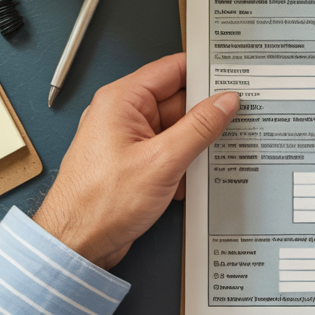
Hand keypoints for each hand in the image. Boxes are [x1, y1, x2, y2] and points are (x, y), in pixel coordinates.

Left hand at [33, 53, 238, 268]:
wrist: (76, 244)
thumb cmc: (99, 204)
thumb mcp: (162, 160)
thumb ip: (199, 127)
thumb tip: (224, 102)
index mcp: (122, 100)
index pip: (172, 69)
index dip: (204, 71)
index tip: (234, 76)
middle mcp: (123, 115)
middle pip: (177, 100)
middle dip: (206, 112)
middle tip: (237, 117)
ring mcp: (129, 140)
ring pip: (176, 129)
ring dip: (196, 142)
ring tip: (218, 151)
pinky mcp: (134, 164)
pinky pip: (168, 152)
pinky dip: (185, 162)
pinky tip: (195, 177)